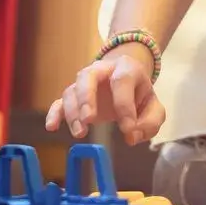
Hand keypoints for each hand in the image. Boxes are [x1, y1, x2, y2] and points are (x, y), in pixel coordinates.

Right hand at [44, 42, 163, 145]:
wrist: (125, 78)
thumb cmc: (138, 94)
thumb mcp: (153, 105)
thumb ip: (150, 121)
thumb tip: (132, 136)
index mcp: (126, 68)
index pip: (122, 81)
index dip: (125, 106)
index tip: (128, 129)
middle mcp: (101, 71)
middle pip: (87, 76)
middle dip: (87, 98)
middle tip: (89, 119)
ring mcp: (84, 83)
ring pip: (72, 90)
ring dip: (72, 111)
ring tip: (80, 132)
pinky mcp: (74, 96)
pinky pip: (59, 101)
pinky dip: (54, 113)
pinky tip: (51, 126)